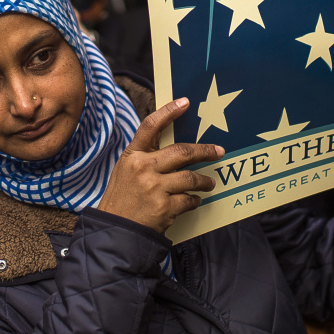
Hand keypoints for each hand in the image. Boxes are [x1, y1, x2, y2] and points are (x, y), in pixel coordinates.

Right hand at [98, 98, 224, 232]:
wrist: (115, 231)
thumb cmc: (122, 200)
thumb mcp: (126, 171)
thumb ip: (146, 158)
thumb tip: (174, 149)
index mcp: (133, 156)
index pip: (151, 126)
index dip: (169, 111)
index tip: (185, 102)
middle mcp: (143, 168)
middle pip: (182, 152)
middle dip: (205, 151)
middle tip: (218, 151)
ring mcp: (154, 187)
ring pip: (191, 178)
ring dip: (204, 181)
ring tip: (210, 183)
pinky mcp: (164, 207)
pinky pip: (189, 200)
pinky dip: (194, 201)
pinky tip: (194, 201)